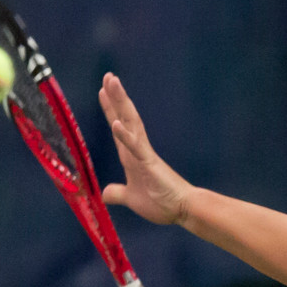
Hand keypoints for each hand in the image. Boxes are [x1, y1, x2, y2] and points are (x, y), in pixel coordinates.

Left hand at [98, 72, 192, 224]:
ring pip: (130, 123)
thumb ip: (118, 193)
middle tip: (108, 76)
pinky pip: (135, 147)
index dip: (111, 110)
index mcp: (132, 157)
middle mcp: (138, 150)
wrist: (183, 210)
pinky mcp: (150, 163)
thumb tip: (105, 194)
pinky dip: (125, 135)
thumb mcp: (132, 199)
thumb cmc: (161, 203)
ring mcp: (144, 154)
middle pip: (125, 118)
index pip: (119, 128)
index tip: (103, 91)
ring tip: (112, 82)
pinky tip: (115, 122)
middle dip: (116, 97)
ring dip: (120, 102)